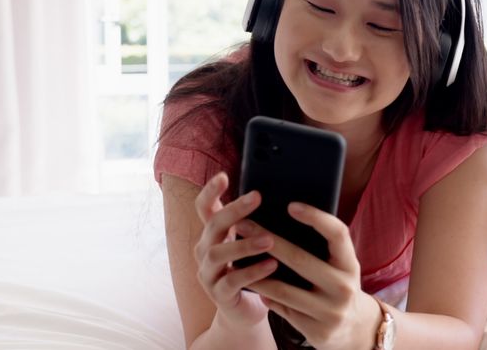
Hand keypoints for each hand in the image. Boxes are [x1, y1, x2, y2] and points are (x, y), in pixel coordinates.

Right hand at [192, 172, 277, 331]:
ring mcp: (209, 274)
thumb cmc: (254, 270)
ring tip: (270, 239)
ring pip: (218, 254)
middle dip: (234, 209)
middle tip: (257, 197)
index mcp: (213, 235)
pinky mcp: (219, 295)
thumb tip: (282, 194)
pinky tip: (272, 265)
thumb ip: (258, 223)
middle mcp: (205, 251)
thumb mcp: (253, 243)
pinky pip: (232, 282)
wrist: (246, 311)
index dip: (210, 191)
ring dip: (244, 244)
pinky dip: (252, 272)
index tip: (223, 176)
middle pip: (213, 225)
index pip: (204, 208)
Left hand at [247, 202, 381, 349]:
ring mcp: (331, 312)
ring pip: (284, 290)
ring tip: (236, 260)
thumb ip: (321, 249)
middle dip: (268, 241)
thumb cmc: (338, 285)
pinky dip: (266, 296)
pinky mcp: (317, 332)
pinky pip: (283, 310)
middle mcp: (343, 287)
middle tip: (244, 226)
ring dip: (256, 274)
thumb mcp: (340, 267)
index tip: (291, 205)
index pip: (337, 234)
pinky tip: (251, 285)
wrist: (353, 328)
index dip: (316, 217)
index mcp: (350, 264)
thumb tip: (282, 223)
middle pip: (300, 259)